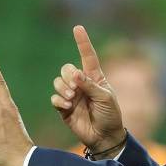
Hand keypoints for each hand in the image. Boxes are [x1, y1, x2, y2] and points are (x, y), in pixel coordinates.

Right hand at [51, 26, 124, 157]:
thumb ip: (89, 85)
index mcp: (95, 77)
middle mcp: (81, 84)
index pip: (87, 56)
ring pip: (58, 82)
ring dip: (63, 88)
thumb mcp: (104, 98)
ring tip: (72, 99)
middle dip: (68, 76)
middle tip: (75, 89)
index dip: (82, 42)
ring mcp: (72, 95)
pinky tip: (67, 106)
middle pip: (66, 69)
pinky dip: (59, 100)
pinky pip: (55, 98)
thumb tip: (74, 74)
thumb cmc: (110, 115)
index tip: (77, 28)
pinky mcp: (64, 108)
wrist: (104, 136)